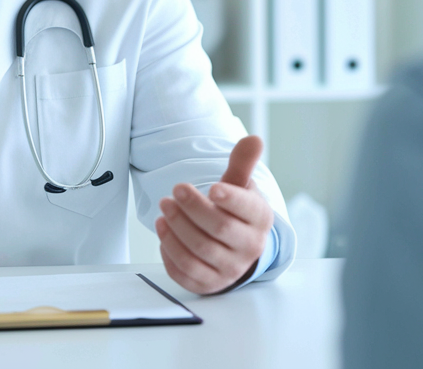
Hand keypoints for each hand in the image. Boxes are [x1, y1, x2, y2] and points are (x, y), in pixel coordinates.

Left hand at [155, 135, 274, 294]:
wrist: (236, 249)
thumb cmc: (234, 212)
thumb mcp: (239, 187)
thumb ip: (242, 164)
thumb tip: (253, 139)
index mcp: (260, 220)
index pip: (248, 210)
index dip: (230, 200)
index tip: (212, 188)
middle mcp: (249, 248)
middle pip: (219, 229)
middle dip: (193, 209)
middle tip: (174, 191)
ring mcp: (229, 270)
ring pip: (199, 252)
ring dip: (176, 229)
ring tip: (163, 209)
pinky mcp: (208, 284)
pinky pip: (186, 272)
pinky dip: (170, 252)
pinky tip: (163, 232)